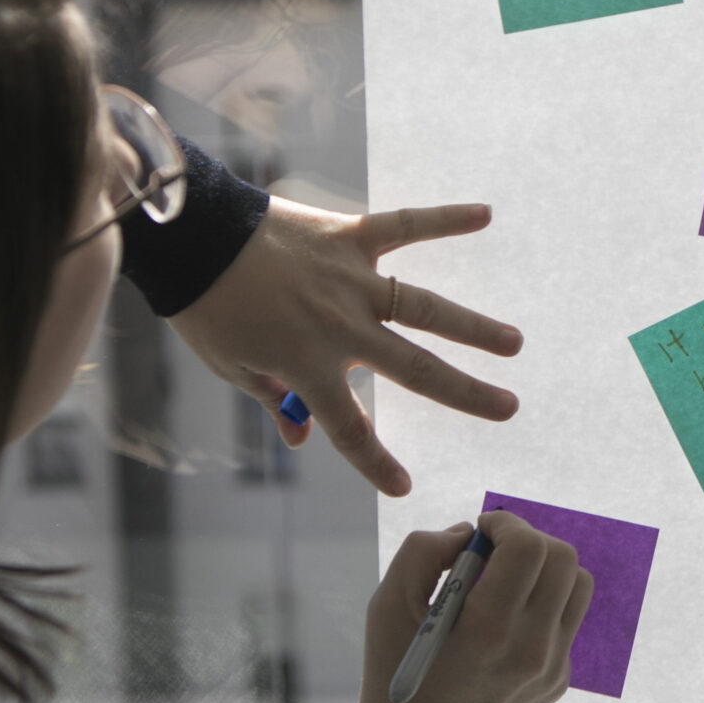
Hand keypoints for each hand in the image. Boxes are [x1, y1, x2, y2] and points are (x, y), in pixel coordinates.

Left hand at [169, 198, 521, 496]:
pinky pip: (404, 225)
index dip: (375, 463)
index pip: (350, 428)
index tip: (403, 487)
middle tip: (509, 408)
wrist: (191, 237)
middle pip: (415, 369)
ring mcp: (352, 280)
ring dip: (473, 326)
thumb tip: (302, 437)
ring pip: (425, 308)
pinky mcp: (349, 236)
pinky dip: (444, 219)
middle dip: (467, 393)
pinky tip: (486, 215)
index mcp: (308, 365)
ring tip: (513, 343)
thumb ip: (273, 399)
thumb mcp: (232, 366)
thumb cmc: (206, 308)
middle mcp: (341, 326)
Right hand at [359, 509, 592, 702]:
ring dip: (546, 571)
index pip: (529, 547)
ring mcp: (552, 667)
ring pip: (578, 587)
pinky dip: (542, 607)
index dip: (506, 524)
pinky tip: (505, 626)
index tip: (483, 530)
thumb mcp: (387, 602)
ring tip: (507, 583)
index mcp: (490, 627)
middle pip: (564, 559)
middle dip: (528, 541)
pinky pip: (566, 622)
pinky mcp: (558, 680)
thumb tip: (470, 534)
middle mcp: (532, 648)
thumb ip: (424, 550)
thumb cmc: (396, 668)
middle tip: (495, 554)